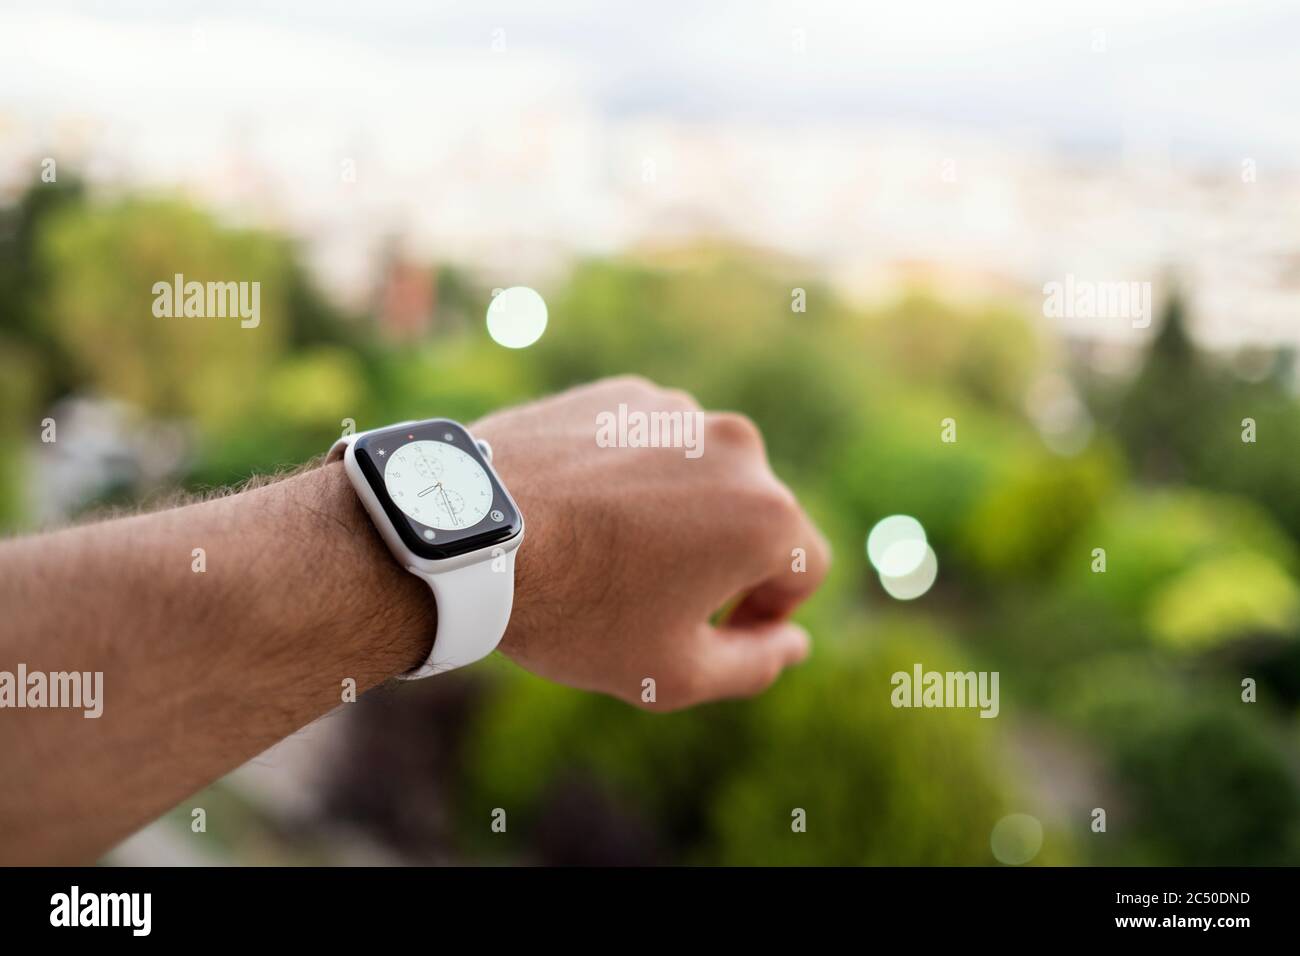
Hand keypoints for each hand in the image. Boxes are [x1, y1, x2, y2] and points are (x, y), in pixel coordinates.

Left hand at [473, 375, 830, 709]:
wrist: (471, 532)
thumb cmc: (576, 611)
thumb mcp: (673, 673)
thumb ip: (755, 665)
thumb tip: (795, 643)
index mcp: (767, 517)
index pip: (804, 571)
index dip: (768, 612)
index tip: (713, 630)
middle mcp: (738, 448)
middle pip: (756, 517)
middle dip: (723, 561)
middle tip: (653, 598)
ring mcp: (678, 412)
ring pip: (703, 476)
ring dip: (679, 514)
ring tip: (609, 553)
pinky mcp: (624, 395)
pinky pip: (653, 443)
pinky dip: (634, 476)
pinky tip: (582, 512)